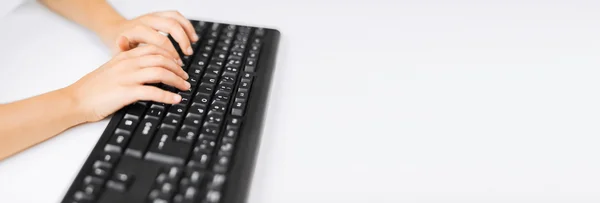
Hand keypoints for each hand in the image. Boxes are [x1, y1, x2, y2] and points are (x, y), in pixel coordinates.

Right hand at [65, 45, 190, 121]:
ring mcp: (127, 77)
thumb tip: (150, 69)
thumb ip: (129, 65)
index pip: (155, 49)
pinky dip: (168, 96)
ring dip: (177, 80)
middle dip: (178, 68)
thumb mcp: (113, 69)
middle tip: (185, 77)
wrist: (76, 99)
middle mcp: (128, 64)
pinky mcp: (126, 93)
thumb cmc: (94, 88)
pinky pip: (153, 92)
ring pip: (160, 72)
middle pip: (161, 59)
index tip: (179, 65)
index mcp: (125, 56)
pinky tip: (175, 99)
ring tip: (185, 87)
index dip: (171, 56)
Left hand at [100, 11, 197, 62]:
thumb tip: (123, 42)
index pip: (160, 40)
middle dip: (182, 41)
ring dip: (187, 31)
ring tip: (192, 44)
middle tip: (187, 54)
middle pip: (171, 25)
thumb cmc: (120, 45)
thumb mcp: (119, 51)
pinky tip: (192, 37)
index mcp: (137, 29)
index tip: (176, 64)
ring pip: (175, 18)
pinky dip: (187, 25)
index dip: (171, 53)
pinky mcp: (160, 15)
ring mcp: (154, 16)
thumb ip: (123, 49)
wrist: (117, 32)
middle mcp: (147, 20)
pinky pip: (177, 16)